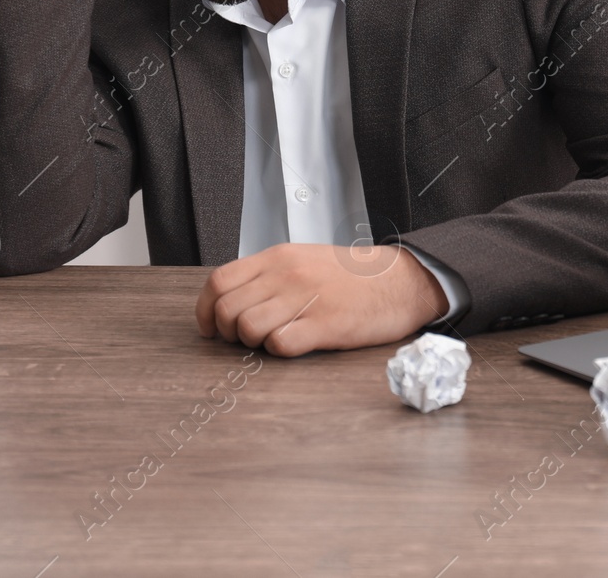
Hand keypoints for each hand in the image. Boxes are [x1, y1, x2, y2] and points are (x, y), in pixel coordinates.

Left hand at [194, 243, 450, 356]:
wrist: (401, 281)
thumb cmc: (352, 277)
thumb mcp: (305, 259)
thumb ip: (269, 275)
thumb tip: (232, 300)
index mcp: (279, 257)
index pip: (219, 282)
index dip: (205, 311)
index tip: (211, 328)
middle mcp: (287, 275)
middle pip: (227, 310)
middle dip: (228, 333)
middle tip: (246, 339)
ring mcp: (306, 299)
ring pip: (248, 328)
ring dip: (253, 343)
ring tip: (274, 340)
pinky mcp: (325, 325)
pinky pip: (280, 344)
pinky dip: (280, 350)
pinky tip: (297, 343)